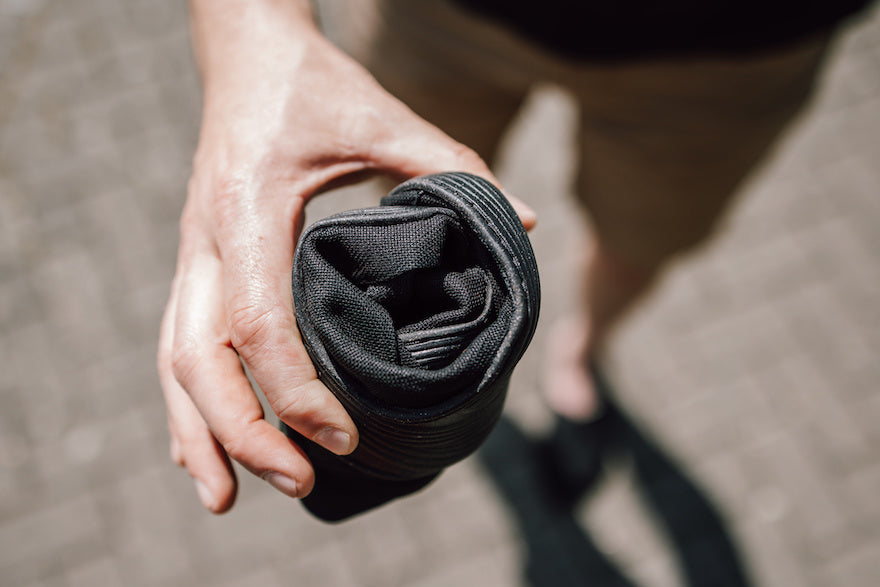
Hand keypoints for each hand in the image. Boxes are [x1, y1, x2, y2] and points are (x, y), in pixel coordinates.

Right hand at [157, 0, 535, 512]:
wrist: (246, 52)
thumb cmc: (312, 83)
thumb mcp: (383, 118)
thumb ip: (452, 166)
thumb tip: (524, 222)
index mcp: (249, 210)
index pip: (259, 323)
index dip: (296, 390)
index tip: (342, 436)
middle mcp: (207, 241)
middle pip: (199, 359)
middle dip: (242, 432)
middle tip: (298, 481)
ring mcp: (193, 253)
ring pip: (173, 360)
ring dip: (198, 432)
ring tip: (224, 498)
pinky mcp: (196, 261)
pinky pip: (175, 343)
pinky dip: (184, 402)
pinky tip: (200, 447)